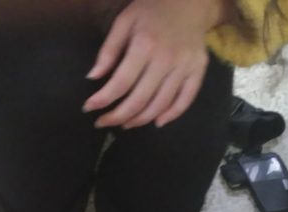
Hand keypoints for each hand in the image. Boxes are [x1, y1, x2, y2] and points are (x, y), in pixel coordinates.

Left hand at [83, 0, 223, 128]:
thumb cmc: (152, 10)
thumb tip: (93, 78)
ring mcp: (185, 66)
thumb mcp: (124, 21)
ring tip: (125, 123)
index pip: (121, 83)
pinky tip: (156, 122)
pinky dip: (171, 115)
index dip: (103, 100)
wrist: (190, 0)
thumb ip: (108, 50)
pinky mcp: (198, 70)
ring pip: (160, 105)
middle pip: (139, 100)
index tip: (89, 109)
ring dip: (140, 120)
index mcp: (145, 45)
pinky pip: (185, 100)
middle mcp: (166, 59)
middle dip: (117, 117)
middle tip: (103, 122)